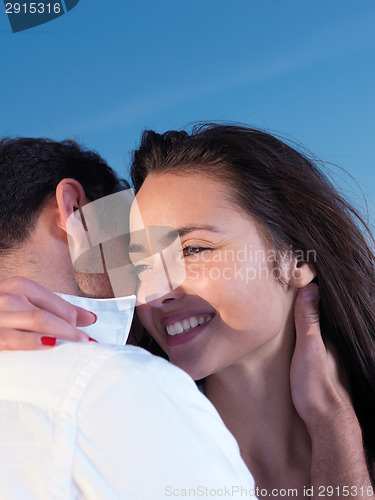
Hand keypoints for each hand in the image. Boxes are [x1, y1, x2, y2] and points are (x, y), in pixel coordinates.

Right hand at [0, 277, 95, 349]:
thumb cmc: (1, 313)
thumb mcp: (22, 303)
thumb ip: (54, 308)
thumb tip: (89, 319)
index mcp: (19, 286)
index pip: (57, 303)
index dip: (76, 317)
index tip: (90, 329)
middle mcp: (8, 296)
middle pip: (49, 313)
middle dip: (72, 330)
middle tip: (87, 343)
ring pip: (38, 322)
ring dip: (61, 336)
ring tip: (76, 348)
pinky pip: (15, 338)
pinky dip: (36, 342)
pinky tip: (50, 345)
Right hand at [291, 283, 353, 424]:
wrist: (327, 424)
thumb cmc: (316, 387)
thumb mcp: (309, 349)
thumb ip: (309, 321)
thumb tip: (311, 287)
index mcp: (329, 336)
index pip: (319, 306)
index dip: (308, 291)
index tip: (295, 278)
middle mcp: (332, 345)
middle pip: (319, 319)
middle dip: (306, 305)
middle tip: (288, 291)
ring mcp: (329, 359)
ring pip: (317, 334)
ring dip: (305, 323)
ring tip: (289, 311)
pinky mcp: (322, 371)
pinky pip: (314, 347)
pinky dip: (306, 338)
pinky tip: (297, 341)